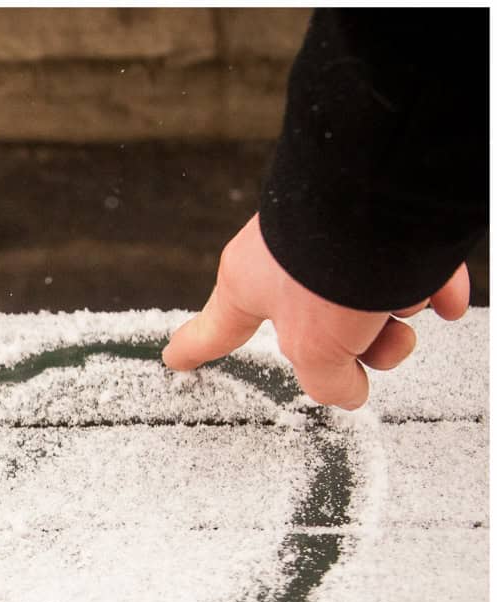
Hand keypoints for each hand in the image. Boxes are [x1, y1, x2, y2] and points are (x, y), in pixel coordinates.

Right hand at [162, 212, 470, 409]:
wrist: (386, 190)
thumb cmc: (332, 262)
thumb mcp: (315, 349)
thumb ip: (325, 382)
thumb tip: (348, 390)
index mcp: (250, 283)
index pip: (216, 329)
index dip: (196, 349)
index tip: (177, 359)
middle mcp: (291, 259)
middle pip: (322, 328)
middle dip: (359, 346)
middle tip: (379, 347)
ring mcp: (339, 236)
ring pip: (371, 299)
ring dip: (397, 313)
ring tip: (409, 300)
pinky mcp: (386, 218)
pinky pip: (412, 263)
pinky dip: (431, 284)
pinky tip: (446, 298)